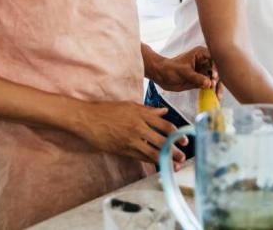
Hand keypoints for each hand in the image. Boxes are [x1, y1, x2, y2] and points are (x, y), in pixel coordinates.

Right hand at [71, 101, 187, 168]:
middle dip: (175, 151)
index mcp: (142, 115)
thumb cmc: (107, 110)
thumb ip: (149, 110)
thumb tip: (164, 112)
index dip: (178, 134)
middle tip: (183, 157)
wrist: (87, 119)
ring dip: (165, 160)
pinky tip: (157, 164)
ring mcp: (130, 140)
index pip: (166, 126)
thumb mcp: (130, 106)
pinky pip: (140, 157)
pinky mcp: (122, 150)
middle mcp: (138, 127)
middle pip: (163, 141)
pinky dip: (150, 161)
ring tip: (174, 166)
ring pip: (152, 152)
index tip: (185, 140)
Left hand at [153, 46, 216, 91]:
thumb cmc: (170, 68)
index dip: (216, 67)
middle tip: (214, 86)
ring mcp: (203, 72)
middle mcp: (204, 62)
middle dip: (218, 79)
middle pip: (217, 70)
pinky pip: (210, 85)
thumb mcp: (184, 72)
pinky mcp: (201, 80)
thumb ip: (196, 77)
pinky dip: (213, 91)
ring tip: (217, 95)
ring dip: (217, 87)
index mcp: (201, 54)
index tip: (214, 75)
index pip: (214, 58)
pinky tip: (216, 97)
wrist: (162, 76)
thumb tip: (209, 83)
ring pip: (215, 79)